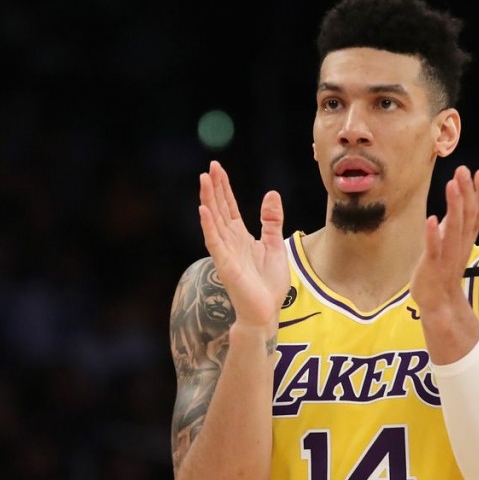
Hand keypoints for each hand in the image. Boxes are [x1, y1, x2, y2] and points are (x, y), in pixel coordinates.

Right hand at [198, 161, 290, 328]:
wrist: (266, 312)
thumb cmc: (268, 283)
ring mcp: (226, 253)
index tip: (217, 168)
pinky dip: (209, 227)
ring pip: (214, 222)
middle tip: (209, 167)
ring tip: (203, 181)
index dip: (223, 187)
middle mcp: (230, 242)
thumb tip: (271, 193)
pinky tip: (204, 211)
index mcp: (240, 236)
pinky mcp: (226, 266)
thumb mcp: (275, 245)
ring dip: (208, 200)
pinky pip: (215, 243)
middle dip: (214, 188)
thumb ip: (271, 221)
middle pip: (219, 209)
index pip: (228, 207)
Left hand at [410, 165, 478, 319]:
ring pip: (454, 228)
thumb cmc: (446, 266)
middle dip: (467, 192)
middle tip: (463, 170)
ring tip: (452, 185)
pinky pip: (434, 248)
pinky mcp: (432, 265)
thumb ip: (462, 219)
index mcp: (468, 236)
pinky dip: (433, 235)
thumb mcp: (458, 239)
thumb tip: (464, 194)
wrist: (439, 301)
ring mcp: (448, 254)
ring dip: (454, 206)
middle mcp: (462, 243)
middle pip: (468, 215)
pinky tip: (431, 219)